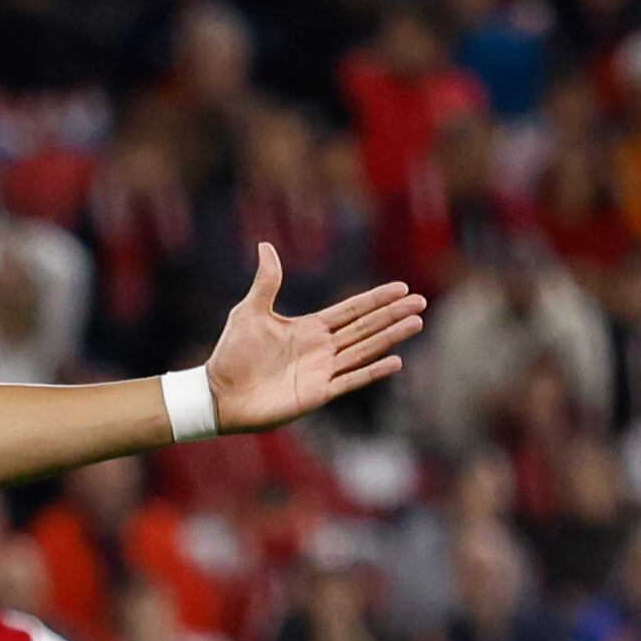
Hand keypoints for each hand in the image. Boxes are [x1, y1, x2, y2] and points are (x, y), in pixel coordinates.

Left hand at [200, 244, 425, 432]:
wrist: (219, 394)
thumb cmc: (232, 354)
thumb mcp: (249, 312)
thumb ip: (266, 282)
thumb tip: (265, 246)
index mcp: (309, 328)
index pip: (351, 310)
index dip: (375, 299)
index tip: (401, 287)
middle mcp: (321, 349)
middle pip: (365, 328)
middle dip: (392, 314)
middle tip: (421, 302)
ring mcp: (322, 372)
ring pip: (364, 351)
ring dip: (390, 337)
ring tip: (416, 323)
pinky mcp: (317, 394)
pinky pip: (351, 381)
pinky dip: (372, 372)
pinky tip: (395, 360)